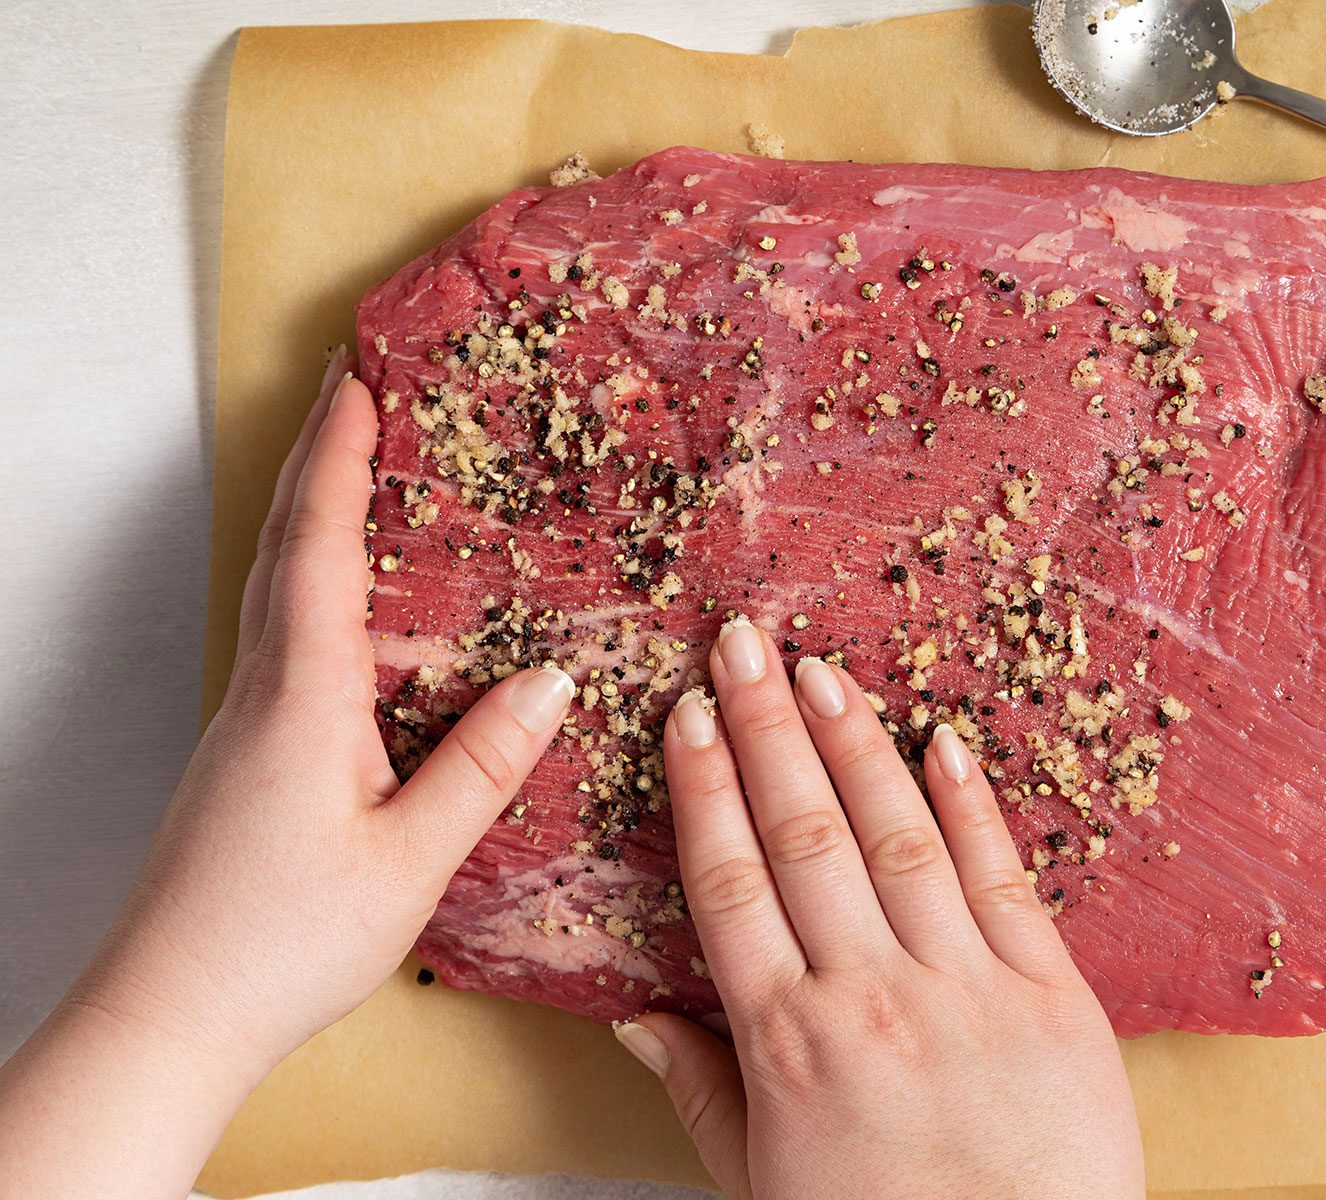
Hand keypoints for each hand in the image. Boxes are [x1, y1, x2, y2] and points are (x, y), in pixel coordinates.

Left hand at [0, 352, 574, 1195]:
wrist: (168, 1016)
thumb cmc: (281, 944)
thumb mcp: (410, 861)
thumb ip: (483, 768)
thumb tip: (554, 683)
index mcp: (302, 697)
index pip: (320, 546)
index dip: (342, 458)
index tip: (365, 379)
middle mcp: (263, 691)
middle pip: (284, 547)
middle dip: (320, 459)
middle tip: (361, 392)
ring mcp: (246, 721)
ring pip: (275, 588)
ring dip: (309, 514)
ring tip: (359, 471)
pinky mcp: (247, 755)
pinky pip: (282, 634)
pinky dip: (310, 579)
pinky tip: (349, 603)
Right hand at [618, 617, 1144, 1199]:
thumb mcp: (762, 1186)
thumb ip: (701, 1093)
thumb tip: (632, 1016)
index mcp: (790, 1043)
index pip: (730, 884)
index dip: (705, 789)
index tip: (687, 716)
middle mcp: (872, 995)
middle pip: (804, 835)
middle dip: (767, 728)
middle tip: (743, 642)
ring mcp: (967, 987)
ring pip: (897, 836)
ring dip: (856, 742)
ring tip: (822, 669)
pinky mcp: (1052, 994)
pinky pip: (1002, 877)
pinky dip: (971, 803)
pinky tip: (944, 739)